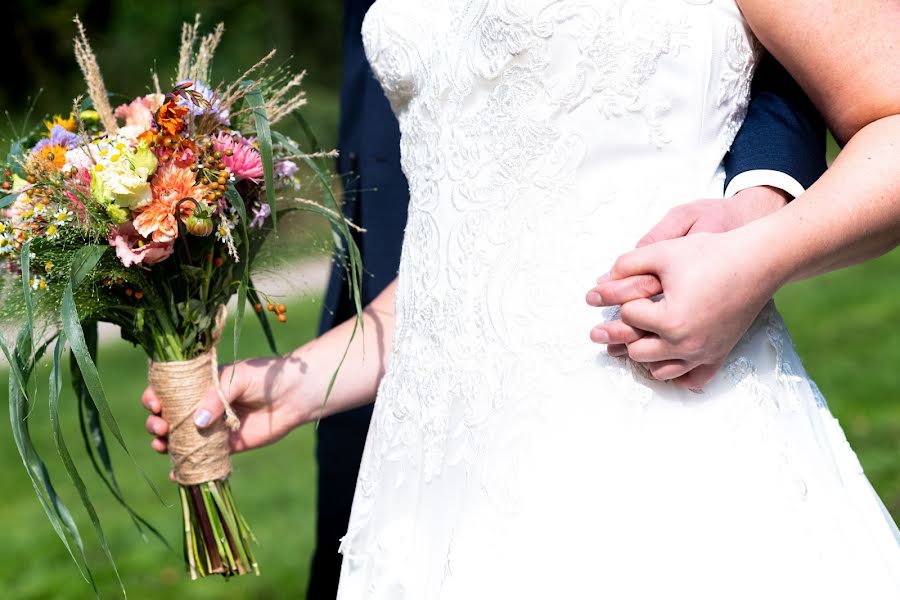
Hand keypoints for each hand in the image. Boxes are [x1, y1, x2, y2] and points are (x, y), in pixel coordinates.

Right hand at [142, 356, 306, 464]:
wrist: (292, 395)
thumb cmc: (263, 378)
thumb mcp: (236, 379)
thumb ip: (215, 398)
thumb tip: (197, 423)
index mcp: (199, 385)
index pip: (167, 392)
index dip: (155, 398)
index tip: (155, 405)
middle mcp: (201, 407)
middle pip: (167, 418)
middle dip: (156, 423)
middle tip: (162, 427)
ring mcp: (211, 428)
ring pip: (180, 440)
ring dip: (165, 445)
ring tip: (162, 446)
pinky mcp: (225, 447)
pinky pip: (201, 459)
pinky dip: (186, 468)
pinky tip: (176, 473)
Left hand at [588, 228, 775, 387]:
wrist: (758, 260)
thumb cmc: (711, 253)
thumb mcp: (663, 252)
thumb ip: (626, 265)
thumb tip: (599, 284)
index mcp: (670, 320)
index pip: (628, 317)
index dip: (627, 299)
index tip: (633, 289)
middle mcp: (686, 344)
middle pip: (636, 350)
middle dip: (630, 331)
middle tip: (629, 316)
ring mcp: (704, 353)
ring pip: (658, 370)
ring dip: (647, 354)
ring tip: (645, 335)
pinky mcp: (719, 355)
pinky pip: (692, 379)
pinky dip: (677, 372)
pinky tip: (670, 354)